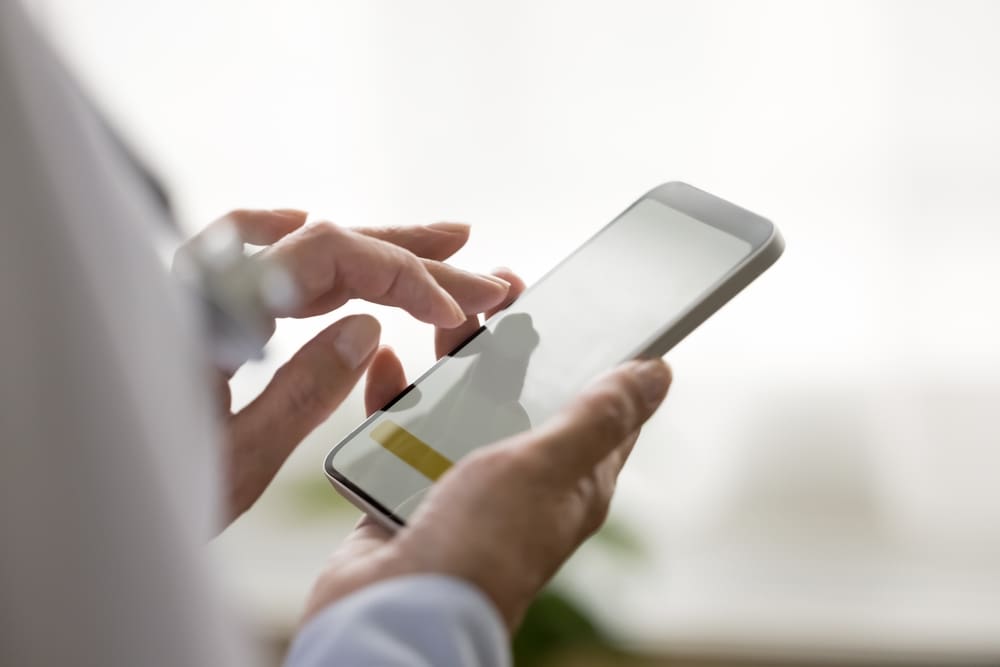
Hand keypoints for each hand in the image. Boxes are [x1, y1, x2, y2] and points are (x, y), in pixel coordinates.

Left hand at [181, 209, 512, 524]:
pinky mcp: (220, 313)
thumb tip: (368, 326)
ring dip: (382, 253)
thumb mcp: (239, 458)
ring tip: (447, 247)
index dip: (398, 275)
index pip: (322, 255)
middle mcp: (210, 286)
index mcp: (211, 310)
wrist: (100, 494)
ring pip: (309, 254)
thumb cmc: (156, 487)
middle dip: (408, 257)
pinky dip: (329, 260)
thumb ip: (303, 389)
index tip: (450, 310)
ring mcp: (214, 295)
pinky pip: (281, 269)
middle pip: (323, 245)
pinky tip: (355, 256)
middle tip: (477, 271)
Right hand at [302, 272, 672, 630]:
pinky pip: (402, 431)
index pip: (596, 404)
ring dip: (453, 361)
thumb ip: (596, 417)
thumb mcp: (548, 466)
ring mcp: (461, 484)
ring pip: (461, 405)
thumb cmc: (481, 546)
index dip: (593, 351)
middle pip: (521, 394)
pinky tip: (386, 363)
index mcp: (569, 478)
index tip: (576, 300)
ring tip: (445, 315)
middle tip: (498, 292)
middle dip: (511, 342)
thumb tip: (659, 373)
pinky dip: (394, 397)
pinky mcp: (408, 489)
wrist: (392, 610)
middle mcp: (519, 479)